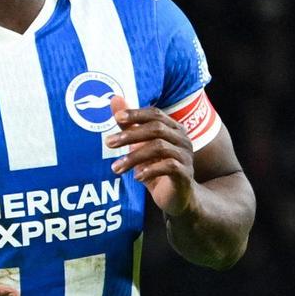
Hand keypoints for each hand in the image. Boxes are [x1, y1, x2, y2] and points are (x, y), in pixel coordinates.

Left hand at [105, 96, 195, 216]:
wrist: (177, 197)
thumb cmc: (157, 168)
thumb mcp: (140, 146)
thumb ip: (129, 124)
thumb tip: (114, 98)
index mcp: (173, 128)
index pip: (155, 114)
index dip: (136, 114)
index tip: (117, 118)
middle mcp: (182, 138)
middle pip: (156, 129)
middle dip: (130, 135)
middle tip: (108, 143)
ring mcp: (186, 156)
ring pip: (159, 147)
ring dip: (134, 157)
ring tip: (116, 168)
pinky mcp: (186, 174)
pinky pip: (170, 166)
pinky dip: (150, 170)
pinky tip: (137, 177)